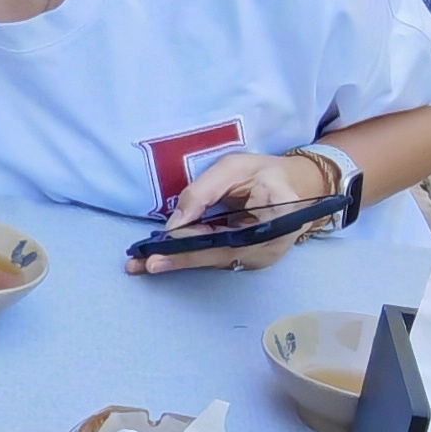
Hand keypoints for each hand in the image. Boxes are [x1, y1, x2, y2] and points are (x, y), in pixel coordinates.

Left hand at [133, 149, 327, 271]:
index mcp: (280, 216)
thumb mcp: (233, 167)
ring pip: (214, 260)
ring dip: (177, 261)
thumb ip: (202, 192)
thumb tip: (172, 225)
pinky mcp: (249, 258)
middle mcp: (272, 244)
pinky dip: (188, 256)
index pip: (232, 238)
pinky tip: (160, 256)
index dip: (196, 246)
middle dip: (178, 260)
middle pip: (219, 256)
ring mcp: (262, 256)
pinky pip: (215, 257)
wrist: (290, 185)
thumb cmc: (263, 172)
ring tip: (140, 263)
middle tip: (140, 264)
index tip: (164, 247)